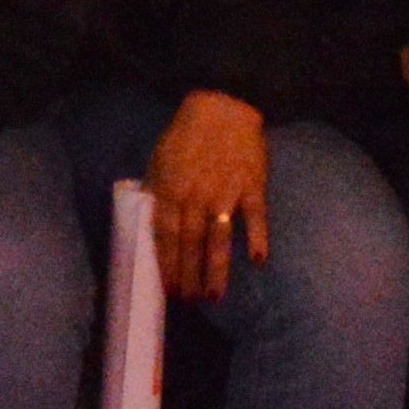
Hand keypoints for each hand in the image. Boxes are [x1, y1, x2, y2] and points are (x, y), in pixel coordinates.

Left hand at [146, 91, 272, 299]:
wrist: (223, 106)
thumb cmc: (187, 136)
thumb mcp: (160, 159)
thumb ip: (157, 191)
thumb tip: (150, 223)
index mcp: (169, 189)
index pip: (164, 235)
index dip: (166, 265)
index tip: (168, 290)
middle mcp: (195, 196)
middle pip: (190, 244)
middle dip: (188, 276)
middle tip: (191, 302)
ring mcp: (224, 192)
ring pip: (218, 238)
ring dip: (216, 269)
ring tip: (214, 296)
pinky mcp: (252, 185)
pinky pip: (256, 216)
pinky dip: (257, 237)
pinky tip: (258, 260)